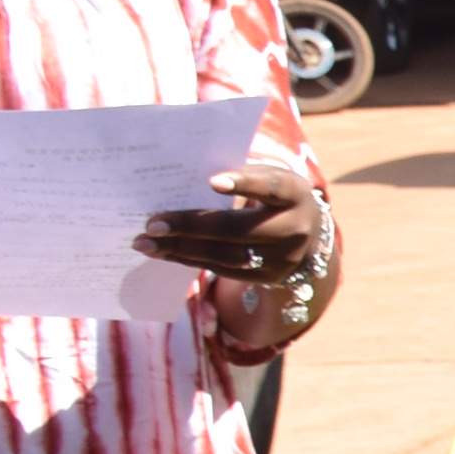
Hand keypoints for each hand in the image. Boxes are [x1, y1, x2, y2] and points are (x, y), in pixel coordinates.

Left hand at [139, 161, 322, 356]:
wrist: (309, 232)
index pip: (271, 188)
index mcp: (294, 195)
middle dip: (191, 226)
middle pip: (239, 229)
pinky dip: (188, 259)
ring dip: (181, 249)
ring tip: (146, 242)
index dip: (244, 184)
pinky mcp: (268, 277)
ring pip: (226, 255)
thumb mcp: (266, 177)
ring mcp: (283, 258)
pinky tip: (163, 252)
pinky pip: (222, 269)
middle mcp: (295, 229)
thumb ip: (238, 176)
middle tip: (153, 224)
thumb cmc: (273, 194)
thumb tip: (179, 184)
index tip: (212, 181)